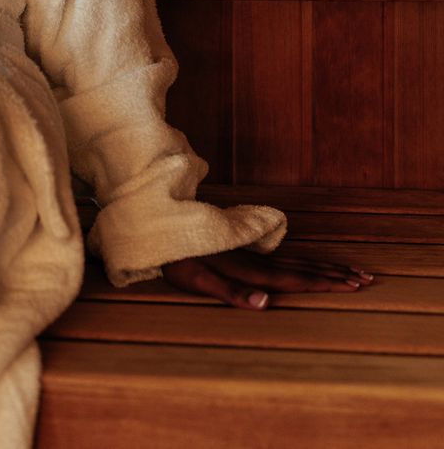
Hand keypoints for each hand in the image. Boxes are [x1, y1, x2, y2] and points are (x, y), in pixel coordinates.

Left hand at [161, 247, 374, 308]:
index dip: (323, 283)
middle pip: (300, 267)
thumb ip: (231, 291)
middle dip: (332, 273)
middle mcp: (252, 258)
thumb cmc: (175, 257)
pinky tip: (304, 262)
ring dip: (321, 265)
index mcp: (247, 269)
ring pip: (292, 259)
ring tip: (347, 269)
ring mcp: (247, 250)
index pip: (293, 279)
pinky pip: (278, 254)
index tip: (353, 284)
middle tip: (366, 277)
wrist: (156, 220)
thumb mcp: (197, 278)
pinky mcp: (239, 245)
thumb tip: (267, 303)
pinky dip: (298, 259)